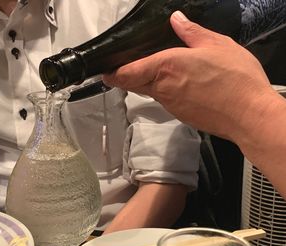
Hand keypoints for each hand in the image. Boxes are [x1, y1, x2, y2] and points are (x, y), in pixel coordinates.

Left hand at [103, 11, 273, 139]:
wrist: (249, 115)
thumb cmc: (236, 80)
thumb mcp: (217, 45)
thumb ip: (192, 32)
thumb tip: (176, 20)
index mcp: (166, 66)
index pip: (126, 74)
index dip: (113, 73)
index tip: (106, 71)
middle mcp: (163, 88)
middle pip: (134, 84)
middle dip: (129, 76)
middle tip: (131, 66)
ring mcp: (170, 105)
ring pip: (150, 92)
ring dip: (150, 83)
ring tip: (166, 71)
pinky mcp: (180, 115)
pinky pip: (166, 101)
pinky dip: (167, 92)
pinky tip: (184, 85)